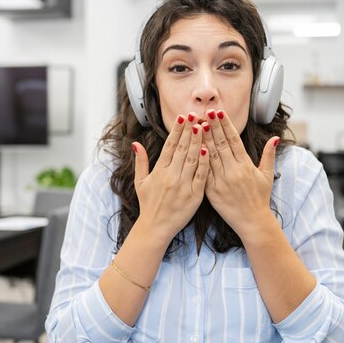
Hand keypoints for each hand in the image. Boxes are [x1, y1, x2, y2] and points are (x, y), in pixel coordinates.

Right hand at [133, 114, 209, 242]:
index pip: (169, 146)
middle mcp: (171, 176)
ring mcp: (183, 185)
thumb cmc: (148, 204)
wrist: (155, 227)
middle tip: (196, 115)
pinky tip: (208, 150)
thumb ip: (140, 162)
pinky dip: (204, 163)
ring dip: (198, 142)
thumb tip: (135, 143)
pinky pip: (201, 176)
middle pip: (182, 149)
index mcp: (159, 171)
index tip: (182, 117)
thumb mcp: (140, 182)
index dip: (176, 130)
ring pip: (192, 159)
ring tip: (203, 126)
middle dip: (189, 130)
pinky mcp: (194, 196)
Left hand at [202, 109, 278, 236]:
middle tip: (205, 112)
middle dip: (212, 127)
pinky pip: (203, 173)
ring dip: (202, 140)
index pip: (234, 140)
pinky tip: (191, 149)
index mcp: (246, 165)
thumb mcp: (267, 176)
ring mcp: (221, 181)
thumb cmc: (260, 199)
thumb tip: (275, 138)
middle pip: (220, 144)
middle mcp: (233, 171)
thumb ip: (269, 156)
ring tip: (196, 125)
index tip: (219, 112)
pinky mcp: (212, 192)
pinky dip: (198, 160)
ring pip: (209, 156)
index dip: (225, 125)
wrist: (253, 222)